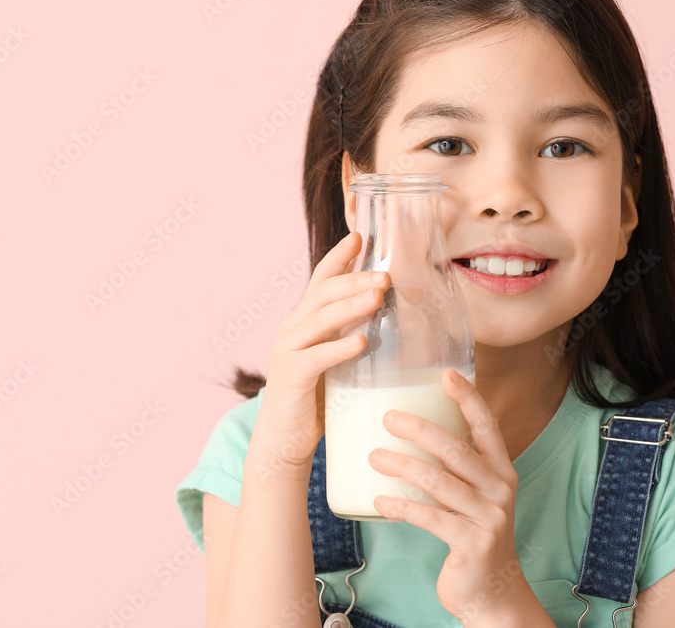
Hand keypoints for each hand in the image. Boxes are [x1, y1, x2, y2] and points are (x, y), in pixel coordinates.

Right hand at [256, 231, 390, 470]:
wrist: (284, 438)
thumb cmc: (316, 398)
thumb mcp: (334, 359)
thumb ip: (351, 335)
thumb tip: (391, 317)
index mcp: (304, 320)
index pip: (321, 279)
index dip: (340, 256)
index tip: (360, 235)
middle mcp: (292, 328)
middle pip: (323, 293)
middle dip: (354, 279)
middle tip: (386, 275)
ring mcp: (288, 349)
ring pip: (321, 319)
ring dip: (351, 305)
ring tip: (378, 296)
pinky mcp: (290, 375)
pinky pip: (317, 357)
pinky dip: (340, 348)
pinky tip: (362, 342)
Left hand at [368, 368, 529, 622]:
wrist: (491, 590)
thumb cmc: (472, 532)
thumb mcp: (473, 494)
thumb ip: (455, 466)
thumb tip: (411, 428)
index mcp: (501, 469)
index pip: (487, 425)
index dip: (468, 398)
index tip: (445, 374)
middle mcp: (500, 488)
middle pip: (457, 449)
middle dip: (420, 430)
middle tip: (387, 417)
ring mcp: (489, 516)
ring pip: (440, 482)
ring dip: (403, 466)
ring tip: (374, 457)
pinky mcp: (473, 543)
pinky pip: (430, 518)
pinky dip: (401, 507)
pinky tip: (378, 501)